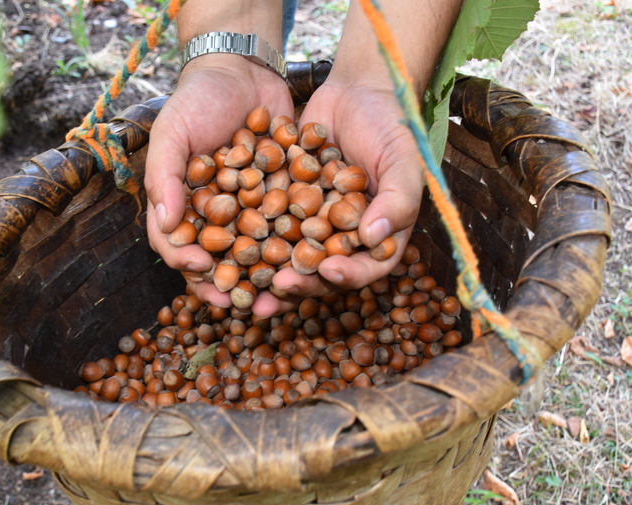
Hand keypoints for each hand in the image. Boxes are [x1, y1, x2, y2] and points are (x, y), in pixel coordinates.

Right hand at [145, 56, 292, 307]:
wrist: (244, 70)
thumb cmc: (197, 100)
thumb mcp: (172, 131)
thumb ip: (164, 176)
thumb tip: (166, 226)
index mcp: (182, 207)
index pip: (178, 247)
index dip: (188, 264)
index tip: (203, 270)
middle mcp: (215, 216)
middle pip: (219, 261)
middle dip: (230, 284)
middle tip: (243, 303)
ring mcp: (249, 210)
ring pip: (256, 253)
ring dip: (266, 277)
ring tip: (279, 293)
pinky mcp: (282, 199)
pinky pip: (289, 229)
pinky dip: (298, 246)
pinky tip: (311, 259)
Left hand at [252, 81, 424, 315]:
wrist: (357, 89)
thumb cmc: (392, 125)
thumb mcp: (404, 160)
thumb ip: (397, 201)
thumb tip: (373, 240)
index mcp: (378, 235)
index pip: (365, 267)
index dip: (347, 275)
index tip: (327, 271)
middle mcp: (342, 235)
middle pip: (321, 270)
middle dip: (299, 283)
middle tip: (277, 288)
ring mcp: (311, 220)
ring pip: (289, 253)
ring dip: (268, 271)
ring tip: (247, 284)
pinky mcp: (284, 201)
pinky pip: (265, 221)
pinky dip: (248, 233)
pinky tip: (227, 240)